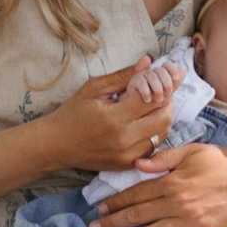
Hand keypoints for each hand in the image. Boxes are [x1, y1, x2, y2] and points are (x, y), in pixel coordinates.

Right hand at [41, 62, 174, 174]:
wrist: (56, 145)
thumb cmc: (73, 113)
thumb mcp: (94, 88)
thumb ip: (123, 75)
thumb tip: (148, 62)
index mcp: (114, 117)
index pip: (152, 98)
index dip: (165, 84)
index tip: (170, 74)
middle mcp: (124, 139)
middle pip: (164, 118)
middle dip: (168, 101)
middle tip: (163, 90)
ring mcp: (128, 155)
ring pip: (163, 134)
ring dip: (164, 117)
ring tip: (154, 105)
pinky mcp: (128, 165)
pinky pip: (153, 148)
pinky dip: (155, 133)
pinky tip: (145, 123)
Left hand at [91, 132, 226, 226]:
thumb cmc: (224, 162)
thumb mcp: (193, 151)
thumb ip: (165, 157)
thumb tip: (139, 163)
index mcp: (173, 181)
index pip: (137, 193)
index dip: (115, 202)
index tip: (99, 208)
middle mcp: (177, 203)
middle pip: (138, 215)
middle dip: (113, 222)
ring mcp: (189, 221)